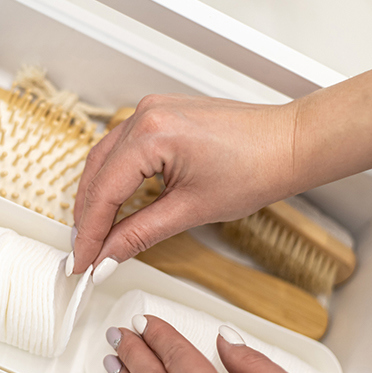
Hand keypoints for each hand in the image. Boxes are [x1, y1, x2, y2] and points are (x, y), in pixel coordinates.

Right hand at [71, 93, 298, 274]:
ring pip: (104, 159)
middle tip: (84, 254)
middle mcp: (145, 115)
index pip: (104, 193)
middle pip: (96, 174)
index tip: (82, 262)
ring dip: (96, 197)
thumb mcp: (190, 210)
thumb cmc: (256, 168)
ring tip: (94, 233)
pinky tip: (113, 201)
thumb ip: (139, 235)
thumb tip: (107, 257)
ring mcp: (150, 110)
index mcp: (152, 134)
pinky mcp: (159, 114)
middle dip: (87, 217)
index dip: (89, 234)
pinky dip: (113, 177)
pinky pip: (121, 148)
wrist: (289, 143)